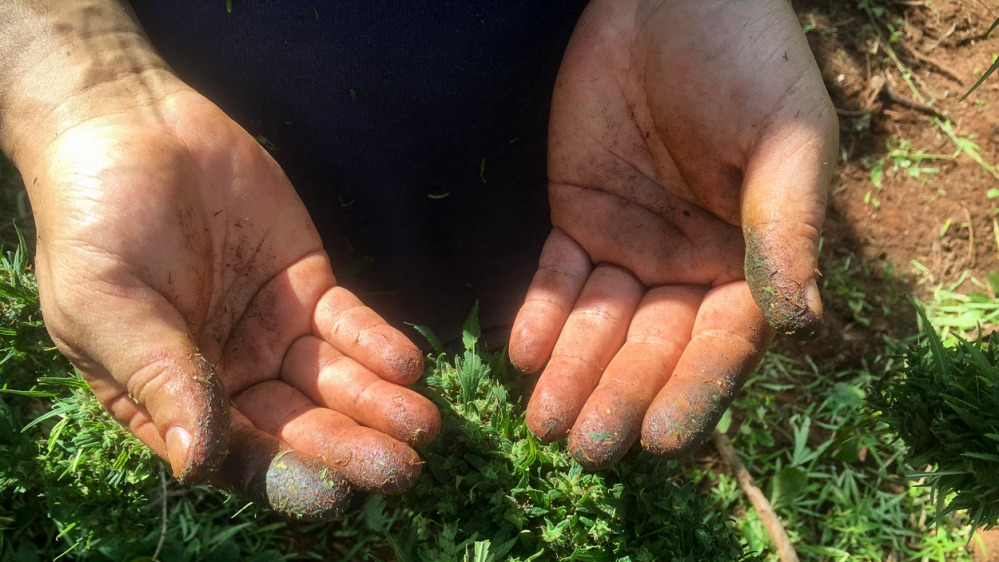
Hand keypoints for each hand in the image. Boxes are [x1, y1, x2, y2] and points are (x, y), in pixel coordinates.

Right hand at [2, 2, 437, 518]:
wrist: (133, 128)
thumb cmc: (96, 220)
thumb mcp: (108, 304)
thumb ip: (159, 377)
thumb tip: (198, 462)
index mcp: (170, 399)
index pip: (236, 455)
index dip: (285, 475)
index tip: (333, 491)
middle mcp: (228, 375)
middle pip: (298, 425)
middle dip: (349, 447)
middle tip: (402, 469)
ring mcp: (272, 331)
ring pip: (332, 380)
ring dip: (377, 403)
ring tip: (422, 423)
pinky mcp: (307, 286)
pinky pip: (349, 323)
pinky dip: (377, 343)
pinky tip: (406, 363)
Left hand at [509, 0, 836, 468]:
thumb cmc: (744, 59)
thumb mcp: (783, 139)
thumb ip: (786, 226)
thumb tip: (802, 320)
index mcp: (752, 257)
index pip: (723, 340)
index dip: (694, 389)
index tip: (664, 438)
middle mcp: (690, 264)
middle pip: (654, 345)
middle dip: (621, 395)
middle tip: (588, 447)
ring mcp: (630, 244)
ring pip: (601, 323)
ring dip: (572, 372)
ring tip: (543, 419)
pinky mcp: (578, 216)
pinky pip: (558, 276)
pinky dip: (542, 312)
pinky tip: (523, 349)